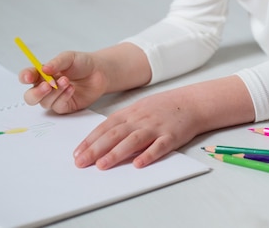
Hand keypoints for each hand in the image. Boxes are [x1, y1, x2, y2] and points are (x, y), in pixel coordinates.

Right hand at [19, 42, 151, 113]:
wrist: (99, 72)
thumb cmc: (82, 63)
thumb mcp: (69, 57)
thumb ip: (56, 62)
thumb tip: (44, 69)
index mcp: (42, 73)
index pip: (27, 76)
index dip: (25, 77)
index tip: (29, 77)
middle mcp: (46, 87)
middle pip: (30, 97)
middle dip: (36, 93)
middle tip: (48, 85)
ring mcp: (54, 98)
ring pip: (44, 103)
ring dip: (54, 92)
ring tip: (67, 81)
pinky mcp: (65, 106)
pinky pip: (58, 106)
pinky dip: (64, 97)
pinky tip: (71, 88)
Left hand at [73, 76, 254, 169]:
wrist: (191, 102)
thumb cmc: (163, 107)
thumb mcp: (140, 108)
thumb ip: (123, 122)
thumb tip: (101, 137)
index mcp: (131, 112)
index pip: (106, 126)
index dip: (90, 139)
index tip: (77, 152)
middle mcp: (141, 119)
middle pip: (115, 134)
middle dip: (96, 148)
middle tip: (81, 162)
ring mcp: (156, 127)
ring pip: (133, 140)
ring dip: (116, 153)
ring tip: (102, 165)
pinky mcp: (171, 136)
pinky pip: (158, 146)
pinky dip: (148, 155)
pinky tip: (138, 164)